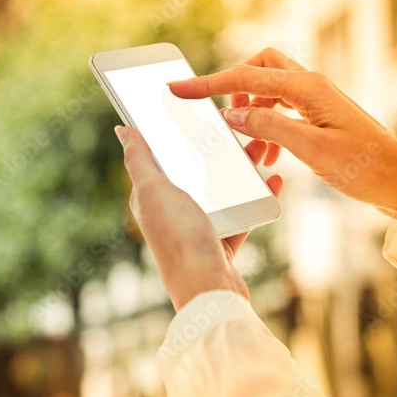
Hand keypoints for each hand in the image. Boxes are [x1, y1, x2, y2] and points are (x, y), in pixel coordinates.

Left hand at [115, 125, 282, 310]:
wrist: (210, 292)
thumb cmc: (179, 239)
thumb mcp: (154, 193)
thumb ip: (139, 161)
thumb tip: (123, 129)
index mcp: (151, 197)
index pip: (160, 154)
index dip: (172, 129)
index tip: (193, 105)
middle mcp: (171, 212)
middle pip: (196, 169)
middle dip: (217, 146)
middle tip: (239, 122)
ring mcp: (197, 228)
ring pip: (223, 189)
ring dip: (242, 168)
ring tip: (262, 146)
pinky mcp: (221, 244)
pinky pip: (242, 213)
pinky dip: (257, 196)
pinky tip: (272, 180)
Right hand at [169, 48, 396, 219]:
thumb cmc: (364, 167)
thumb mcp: (310, 149)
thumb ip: (268, 126)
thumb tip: (231, 114)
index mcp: (308, 87)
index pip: (245, 76)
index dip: (207, 84)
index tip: (177, 88)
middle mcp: (312, 85)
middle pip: (259, 65)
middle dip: (234, 86)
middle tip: (222, 116)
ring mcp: (316, 98)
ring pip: (269, 88)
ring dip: (251, 112)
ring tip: (249, 147)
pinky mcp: (318, 115)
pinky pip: (281, 107)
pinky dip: (266, 125)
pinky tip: (268, 153)